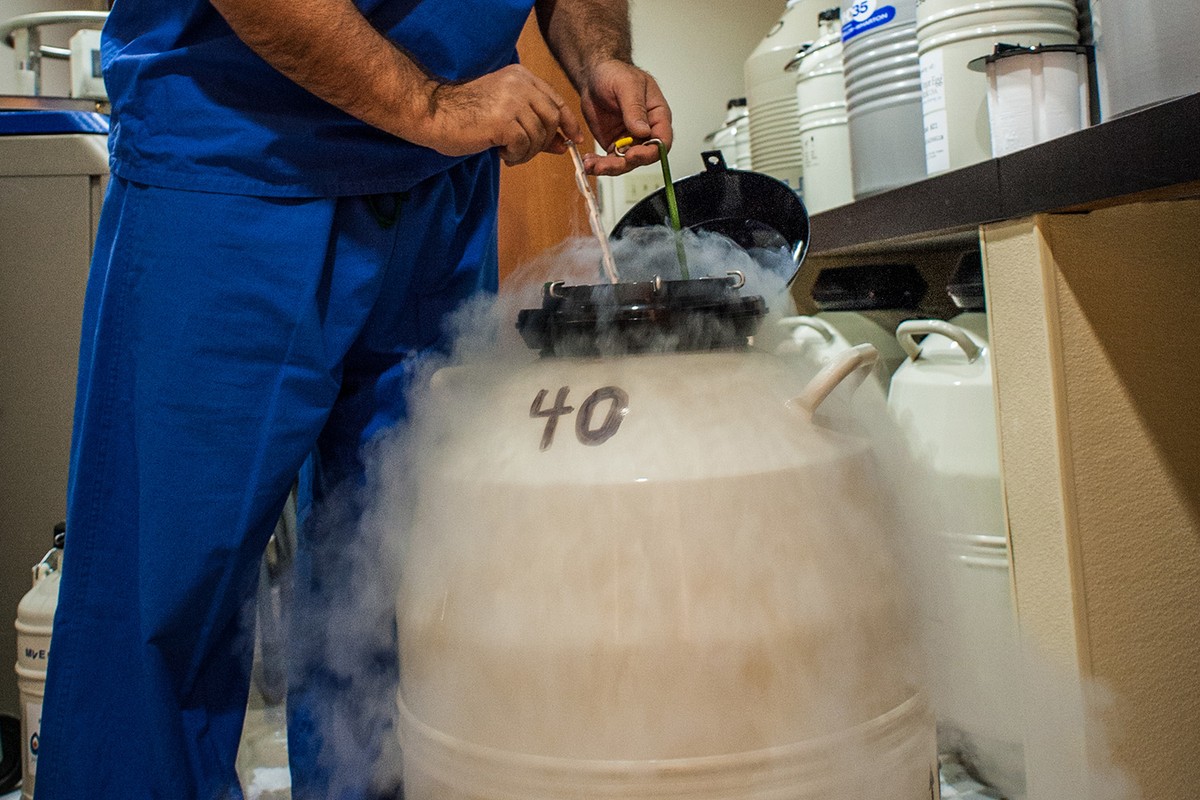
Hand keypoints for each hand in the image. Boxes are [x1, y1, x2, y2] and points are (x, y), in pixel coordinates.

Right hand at [421, 64, 583, 164]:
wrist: (433, 113)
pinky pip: (524, 145)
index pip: (556, 100)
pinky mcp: (503, 121)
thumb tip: (564, 144)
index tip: (573, 139)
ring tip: (510, 154)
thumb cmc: (465, 114)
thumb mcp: (505, 112)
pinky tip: (502, 153)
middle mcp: (520, 84)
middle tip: (526, 152)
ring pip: (539, 135)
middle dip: (545, 142)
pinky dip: (516, 155)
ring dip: (528, 152)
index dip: (568, 122)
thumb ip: (534, 124)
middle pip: (552, 118)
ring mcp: (512, 101)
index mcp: (521, 76)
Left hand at [577, 60, 672, 175]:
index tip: (633, 154)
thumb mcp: (627, 85)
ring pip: (625, 163)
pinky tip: (589, 163)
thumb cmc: (615, 73)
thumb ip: (635, 108)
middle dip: (625, 163)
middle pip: (643, 157)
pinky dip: (599, 164)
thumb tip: (642, 130)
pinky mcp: (614, 144)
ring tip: (593, 166)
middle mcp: (647, 132)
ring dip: (609, 168)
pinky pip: (609, 160)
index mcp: (657, 116)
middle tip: (607, 164)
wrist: (594, 76)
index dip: (651, 152)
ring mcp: (630, 140)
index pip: (663, 141)